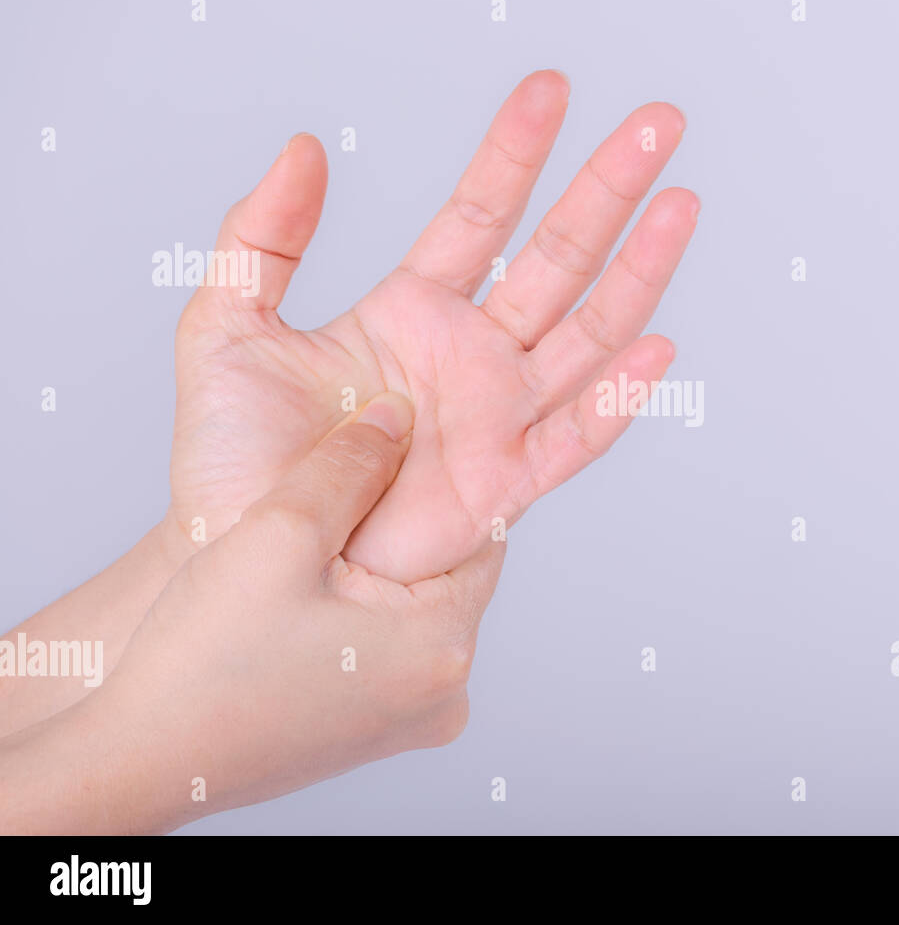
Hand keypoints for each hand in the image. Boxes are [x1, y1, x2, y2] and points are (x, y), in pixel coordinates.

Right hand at [0, 394, 503, 832]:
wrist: (137, 761)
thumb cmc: (203, 661)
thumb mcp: (281, 533)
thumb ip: (351, 464)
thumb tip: (399, 415)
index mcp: (443, 646)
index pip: (482, 533)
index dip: (437, 484)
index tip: (395, 456)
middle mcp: (448, 694)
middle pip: (449, 572)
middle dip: (403, 529)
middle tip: (345, 495)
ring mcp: (415, 720)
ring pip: (417, 608)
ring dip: (378, 571)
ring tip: (318, 549)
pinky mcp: (379, 731)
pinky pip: (392, 648)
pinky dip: (362, 615)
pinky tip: (307, 600)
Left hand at [171, 70, 696, 582]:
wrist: (252, 559)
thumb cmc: (237, 465)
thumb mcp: (228, 327)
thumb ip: (261, 236)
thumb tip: (301, 148)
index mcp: (414, 313)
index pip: (481, 215)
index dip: (516, 152)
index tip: (551, 90)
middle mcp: (471, 358)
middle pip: (557, 258)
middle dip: (609, 189)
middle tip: (658, 124)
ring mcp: (497, 418)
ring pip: (586, 333)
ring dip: (638, 271)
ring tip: (680, 207)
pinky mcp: (506, 486)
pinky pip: (574, 438)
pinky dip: (617, 398)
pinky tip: (656, 348)